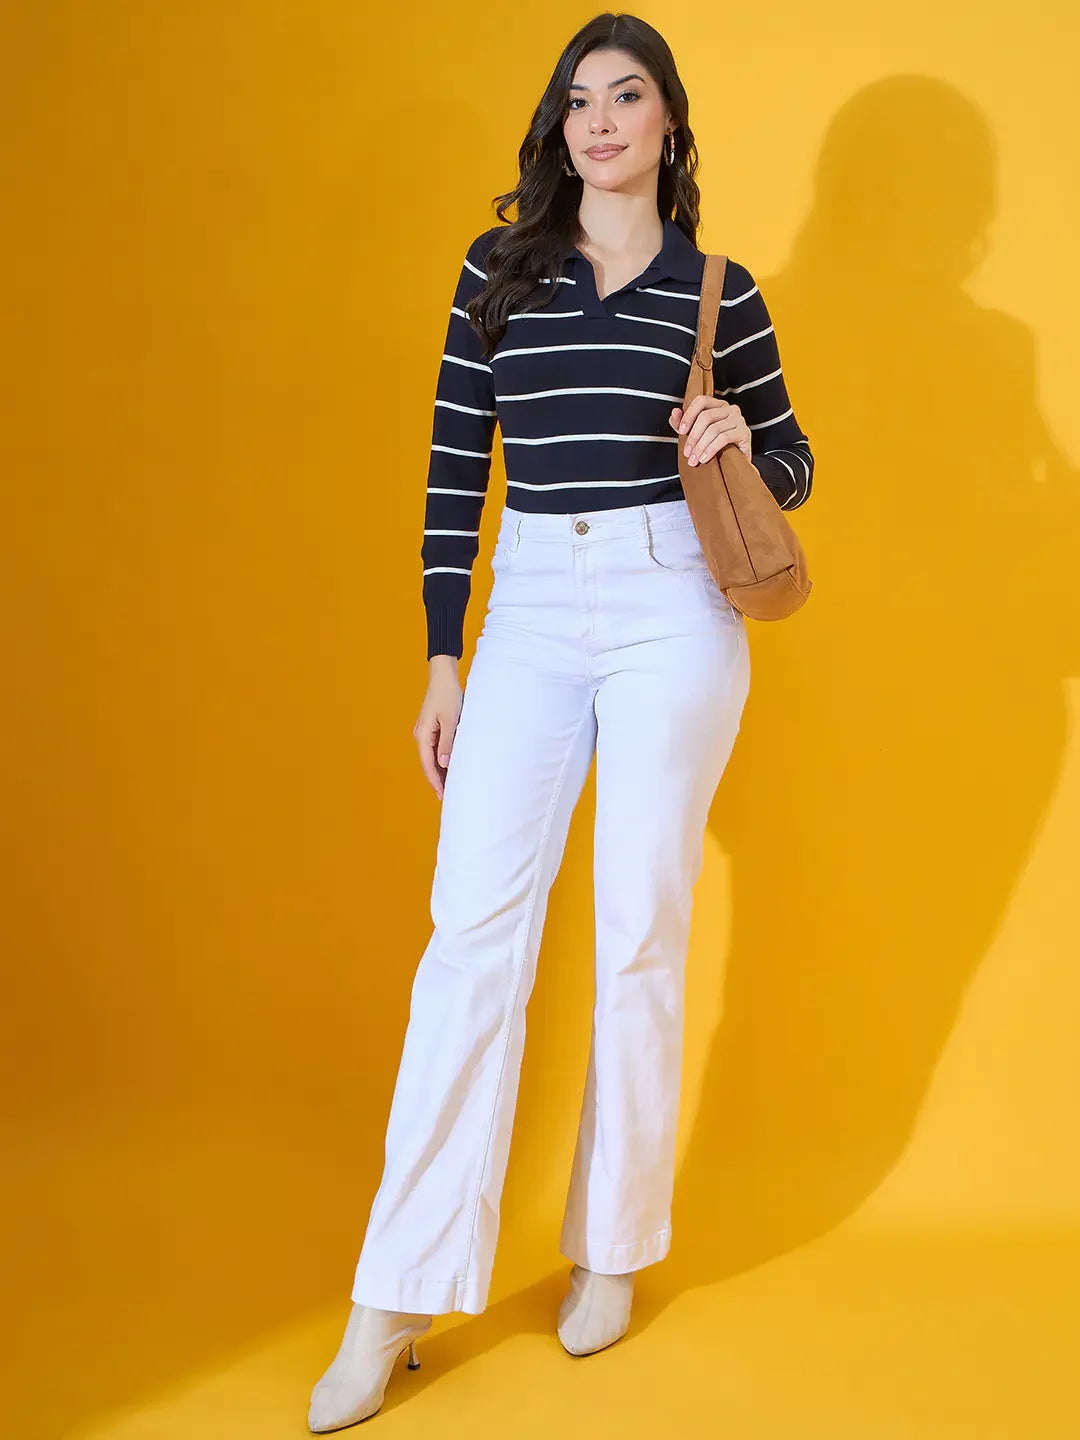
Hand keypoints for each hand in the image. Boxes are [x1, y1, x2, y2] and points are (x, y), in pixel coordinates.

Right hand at [415, 658, 461, 799]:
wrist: (443, 676)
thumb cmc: (448, 695)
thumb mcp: (451, 719)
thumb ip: (447, 742)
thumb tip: (444, 764)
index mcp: (423, 735)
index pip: (428, 764)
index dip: (435, 781)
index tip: (443, 795)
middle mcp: (421, 735)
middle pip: (428, 763)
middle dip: (437, 780)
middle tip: (448, 797)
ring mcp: (425, 732)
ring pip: (432, 757)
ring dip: (440, 771)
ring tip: (451, 786)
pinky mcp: (432, 728)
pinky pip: (436, 749)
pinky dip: (443, 760)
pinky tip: (451, 766)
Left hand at [669, 397, 750, 464]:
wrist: (734, 464)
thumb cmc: (714, 446)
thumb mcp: (694, 434)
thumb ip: (681, 423)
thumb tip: (675, 412)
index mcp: (717, 405)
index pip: (701, 401)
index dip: (689, 415)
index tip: (681, 432)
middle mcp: (730, 409)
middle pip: (706, 417)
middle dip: (693, 436)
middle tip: (687, 453)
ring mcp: (739, 419)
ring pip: (714, 429)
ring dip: (700, 446)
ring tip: (694, 459)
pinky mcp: (745, 432)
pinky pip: (724, 438)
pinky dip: (711, 449)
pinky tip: (705, 458)